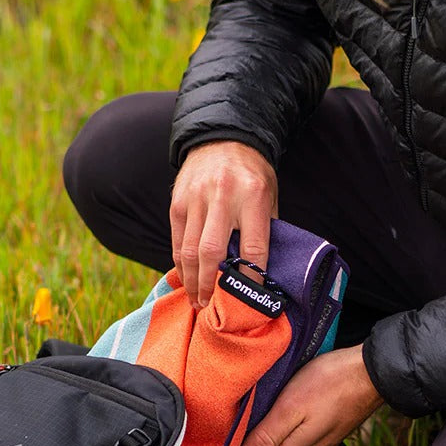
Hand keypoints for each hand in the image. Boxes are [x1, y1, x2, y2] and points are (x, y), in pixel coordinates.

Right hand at [170, 140, 277, 308]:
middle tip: (211, 308)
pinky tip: (186, 280)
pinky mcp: (177, 202)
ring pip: (188, 250)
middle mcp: (223, 197)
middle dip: (211, 285)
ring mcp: (196, 199)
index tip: (249, 300)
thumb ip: (265, 229)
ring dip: (192, 281)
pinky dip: (180, 265)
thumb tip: (260, 272)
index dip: (251, 279)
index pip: (253, 248)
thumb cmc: (252, 174)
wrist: (223, 137)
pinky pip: (176, 240)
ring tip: (197, 301)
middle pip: (212, 251)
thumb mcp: (269, 195)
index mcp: (253, 197)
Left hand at [237, 345, 383, 445]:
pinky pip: (301, 433)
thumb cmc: (327, 384)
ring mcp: (321, 443)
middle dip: (257, 437)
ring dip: (274, 428)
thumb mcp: (289, 407)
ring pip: (286, 442)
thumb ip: (267, 437)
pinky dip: (291, 422)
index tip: (234, 426)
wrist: (370, 372)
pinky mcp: (329, 430)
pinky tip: (289, 404)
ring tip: (267, 404)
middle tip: (249, 410)